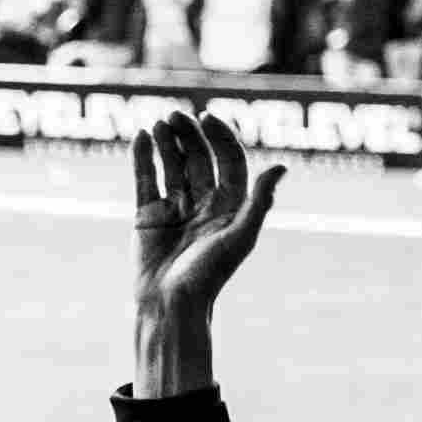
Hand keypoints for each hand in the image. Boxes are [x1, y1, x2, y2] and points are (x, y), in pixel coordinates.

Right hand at [127, 104, 279, 403]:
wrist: (170, 306)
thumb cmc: (210, 276)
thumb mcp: (240, 237)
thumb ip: (260, 201)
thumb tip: (282, 165)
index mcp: (231, 207)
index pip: (229, 161)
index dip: (220, 137)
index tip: (207, 117)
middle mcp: (204, 204)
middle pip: (199, 158)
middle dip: (189, 135)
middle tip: (177, 115)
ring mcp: (175, 208)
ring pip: (172, 165)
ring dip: (167, 142)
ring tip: (160, 122)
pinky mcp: (148, 215)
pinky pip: (145, 179)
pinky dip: (142, 157)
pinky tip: (140, 136)